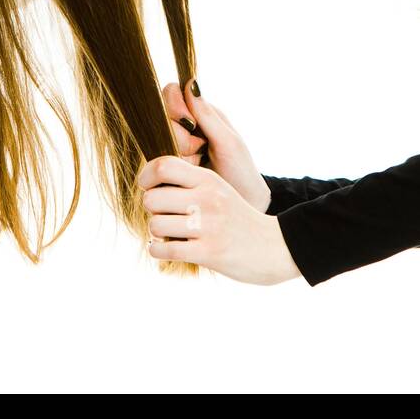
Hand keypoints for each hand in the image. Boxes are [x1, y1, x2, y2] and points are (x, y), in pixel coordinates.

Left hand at [139, 156, 300, 284]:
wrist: (274, 247)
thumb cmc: (237, 218)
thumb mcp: (219, 190)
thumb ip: (190, 182)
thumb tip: (149, 181)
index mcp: (208, 180)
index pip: (163, 165)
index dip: (146, 176)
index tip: (146, 187)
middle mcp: (207, 199)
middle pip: (152, 198)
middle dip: (150, 210)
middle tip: (162, 215)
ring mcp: (208, 226)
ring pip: (155, 225)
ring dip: (155, 233)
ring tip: (168, 234)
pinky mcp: (209, 252)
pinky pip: (164, 250)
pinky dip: (158, 251)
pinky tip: (166, 250)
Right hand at [161, 80, 269, 212]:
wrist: (242, 205)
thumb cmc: (241, 171)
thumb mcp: (228, 142)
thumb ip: (207, 114)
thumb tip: (191, 82)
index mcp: (200, 113)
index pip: (171, 93)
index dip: (174, 105)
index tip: (189, 123)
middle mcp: (184, 128)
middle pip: (161, 118)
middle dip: (180, 136)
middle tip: (200, 150)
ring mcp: (174, 148)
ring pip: (157, 140)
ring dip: (178, 154)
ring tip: (199, 163)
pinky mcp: (168, 168)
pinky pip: (157, 162)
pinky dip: (174, 169)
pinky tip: (190, 174)